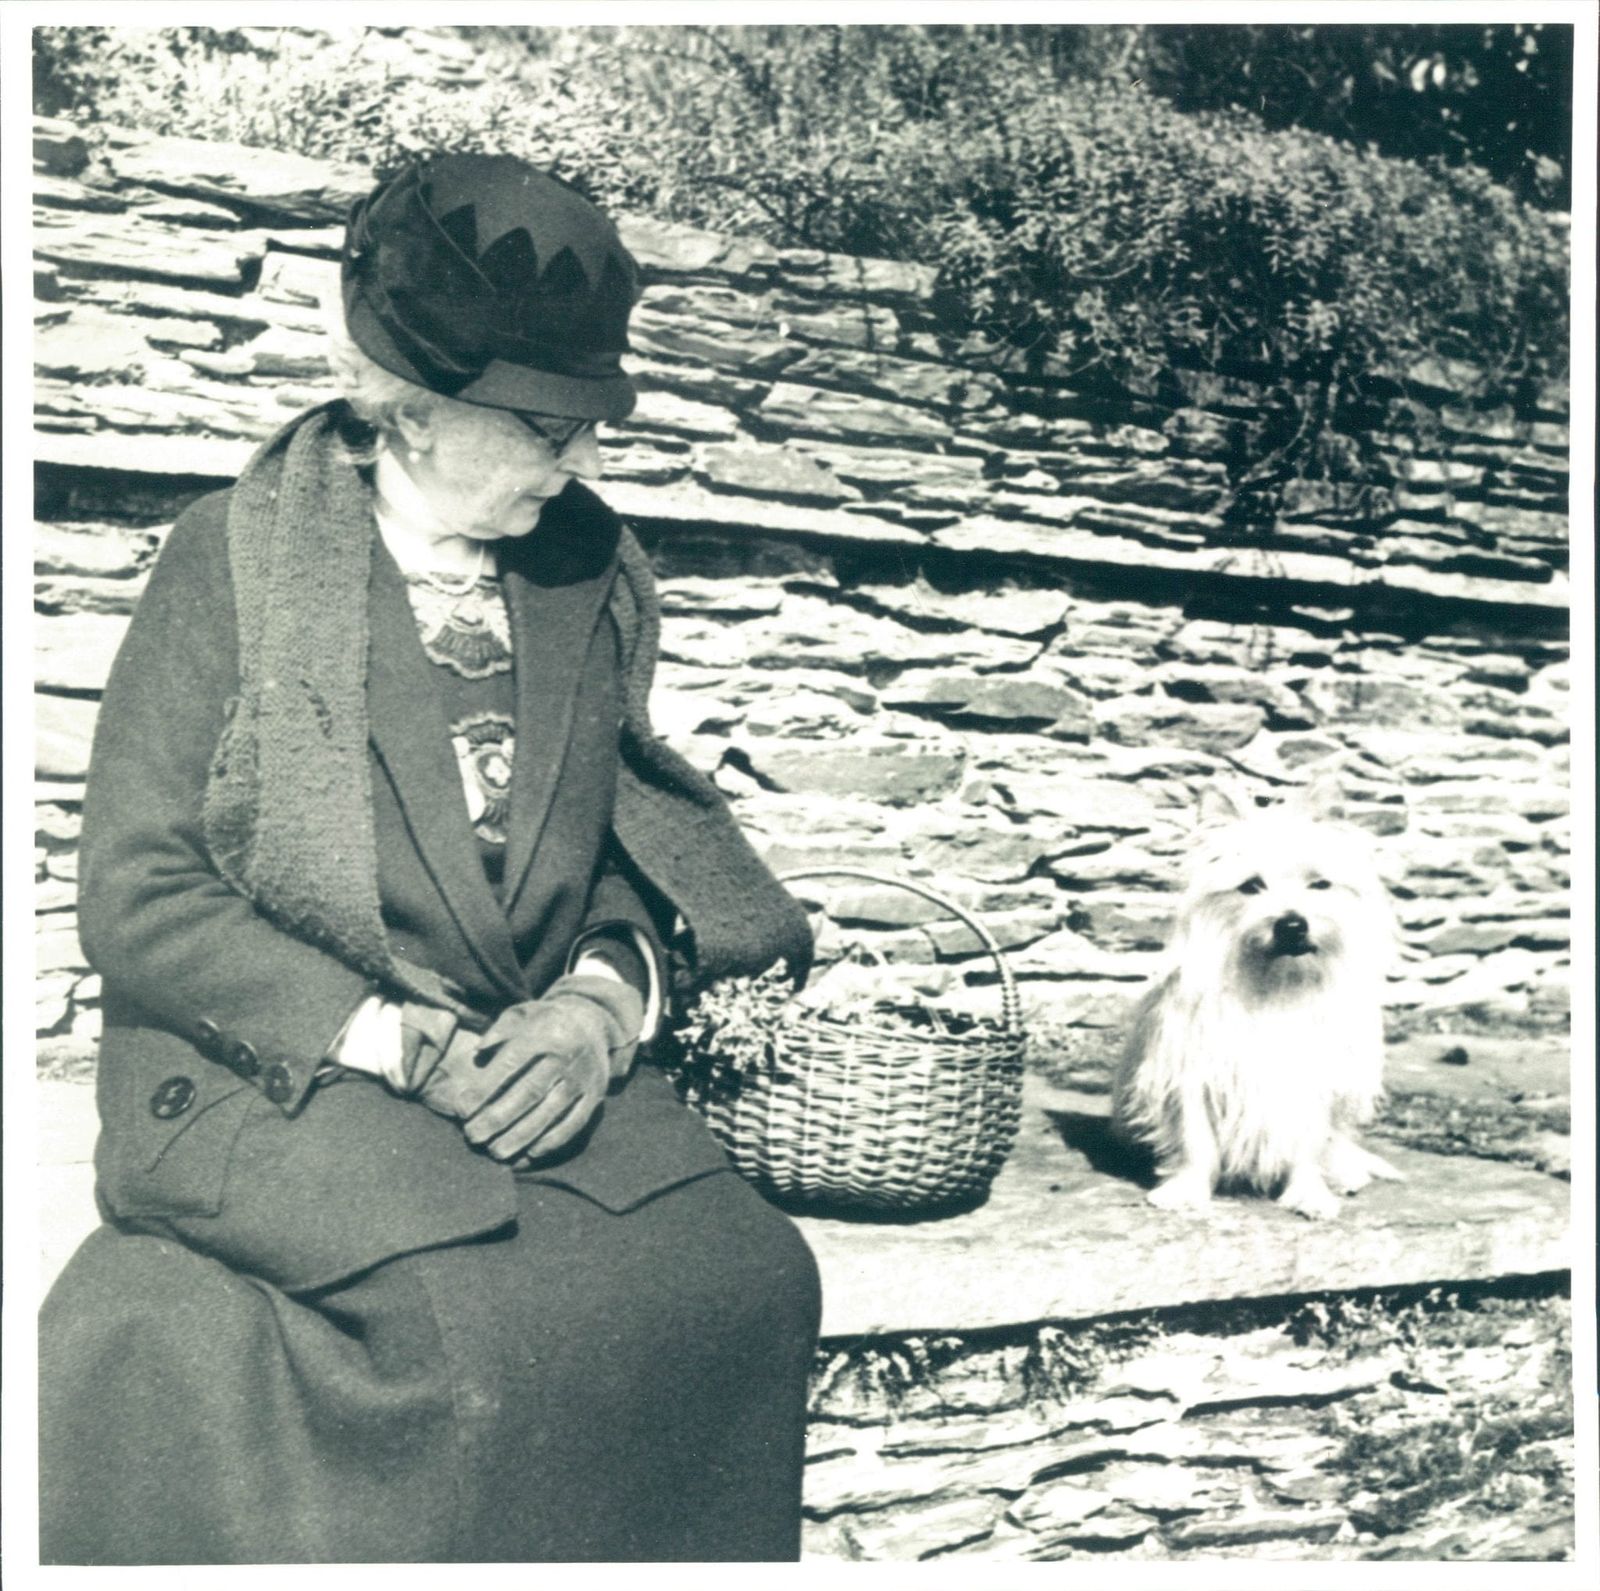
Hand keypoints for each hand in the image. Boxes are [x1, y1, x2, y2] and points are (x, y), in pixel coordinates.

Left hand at [402, 977, 643, 1163]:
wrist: (592, 1022)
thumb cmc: (544, 1022)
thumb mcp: (521, 1014)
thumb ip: (498, 1032)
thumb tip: (478, 1053)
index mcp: (543, 1033)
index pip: (509, 1064)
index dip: (484, 1089)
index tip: (462, 1110)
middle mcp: (565, 1055)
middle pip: (528, 1092)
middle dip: (498, 1118)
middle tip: (473, 1136)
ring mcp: (582, 1077)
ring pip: (550, 1112)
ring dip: (522, 1136)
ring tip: (496, 1152)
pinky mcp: (594, 1095)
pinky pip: (574, 1122)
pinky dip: (553, 1140)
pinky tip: (531, 1153)